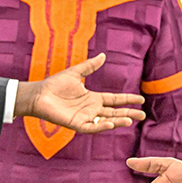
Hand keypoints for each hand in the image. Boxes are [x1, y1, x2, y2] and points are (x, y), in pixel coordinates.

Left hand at [16, 53, 145, 131]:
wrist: (39, 94)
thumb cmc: (55, 84)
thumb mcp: (75, 72)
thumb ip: (90, 66)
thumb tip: (103, 55)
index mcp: (93, 98)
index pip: (115, 100)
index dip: (127, 100)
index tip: (141, 100)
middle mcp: (91, 109)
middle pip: (114, 112)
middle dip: (128, 114)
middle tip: (142, 115)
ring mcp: (84, 117)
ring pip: (105, 121)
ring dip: (118, 121)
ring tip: (130, 120)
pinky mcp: (76, 124)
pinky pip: (91, 127)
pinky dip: (101, 126)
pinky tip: (110, 123)